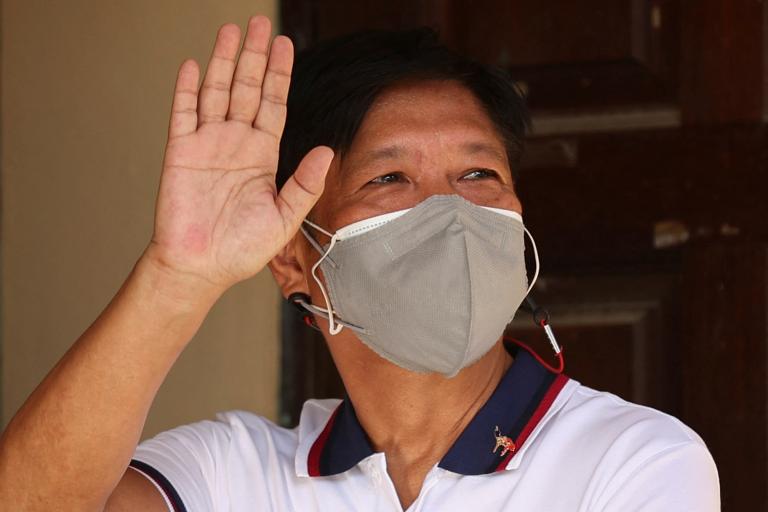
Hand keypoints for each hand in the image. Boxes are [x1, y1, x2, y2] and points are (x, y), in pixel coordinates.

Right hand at [146, 16, 332, 292]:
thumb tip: (326, 151)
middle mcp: (236, 144)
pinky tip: (196, 65)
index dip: (278, 75)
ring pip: (217, 93)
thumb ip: (304, 184)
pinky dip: (189, 90)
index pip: (273, 105)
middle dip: (254, 57)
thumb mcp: (284, 217)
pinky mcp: (181, 153)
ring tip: (231, 31)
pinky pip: (184, 114)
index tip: (285, 46)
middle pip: (246, 90)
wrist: (201, 268)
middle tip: (259, 25)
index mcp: (262, 156)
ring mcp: (207, 145)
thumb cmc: (242, 249)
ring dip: (224, 62)